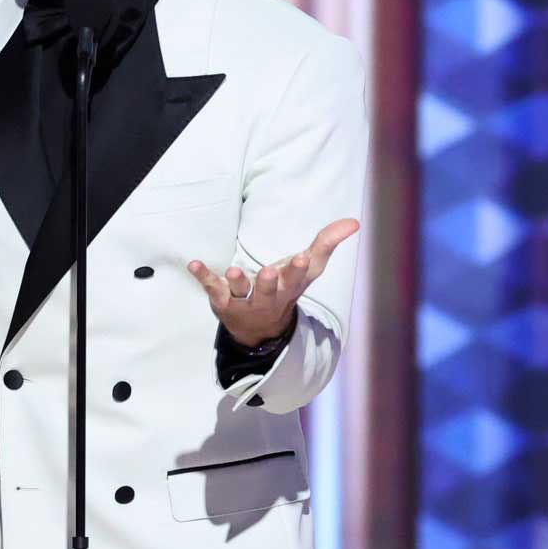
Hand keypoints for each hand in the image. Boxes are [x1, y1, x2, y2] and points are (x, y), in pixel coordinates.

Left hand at [188, 218, 359, 345]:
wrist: (259, 327)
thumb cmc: (286, 287)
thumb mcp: (308, 268)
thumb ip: (327, 243)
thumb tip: (354, 221)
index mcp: (290, 288)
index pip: (297, 279)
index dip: (298, 269)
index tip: (300, 257)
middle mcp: (268, 297)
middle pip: (269, 291)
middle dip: (269, 282)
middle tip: (268, 271)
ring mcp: (243, 301)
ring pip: (240, 293)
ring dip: (237, 282)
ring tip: (234, 270)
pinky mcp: (221, 299)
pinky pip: (211, 287)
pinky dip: (203, 276)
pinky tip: (193, 264)